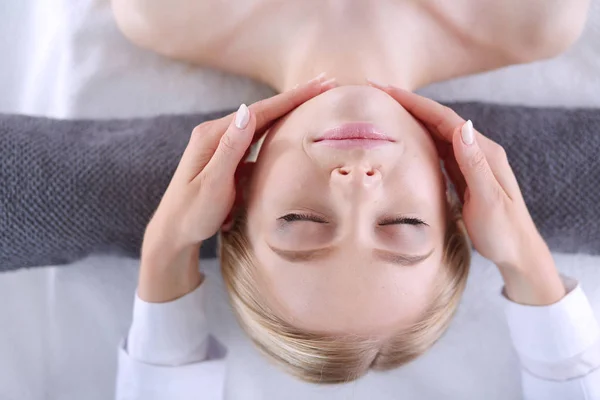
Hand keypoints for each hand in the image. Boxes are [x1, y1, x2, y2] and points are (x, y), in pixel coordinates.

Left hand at [139, 74, 336, 301]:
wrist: (173, 233)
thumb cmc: (192, 213)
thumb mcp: (212, 183)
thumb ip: (230, 148)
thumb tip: (247, 110)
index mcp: (213, 135)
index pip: (260, 111)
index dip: (292, 98)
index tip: (320, 84)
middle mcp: (216, 134)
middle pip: (262, 112)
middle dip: (295, 98)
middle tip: (326, 83)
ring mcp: (221, 146)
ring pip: (261, 124)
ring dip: (287, 111)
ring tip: (313, 100)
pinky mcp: (226, 159)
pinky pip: (256, 140)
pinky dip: (276, 131)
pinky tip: (290, 128)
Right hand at [369, 82, 564, 304]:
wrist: (518, 252)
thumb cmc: (504, 231)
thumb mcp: (489, 200)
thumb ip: (475, 164)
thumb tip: (463, 126)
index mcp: (484, 152)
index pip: (445, 120)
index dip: (417, 103)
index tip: (389, 90)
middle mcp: (476, 151)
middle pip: (439, 121)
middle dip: (409, 104)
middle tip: (379, 92)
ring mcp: (469, 162)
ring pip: (436, 133)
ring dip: (412, 119)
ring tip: (386, 109)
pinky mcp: (463, 175)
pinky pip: (437, 150)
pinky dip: (419, 139)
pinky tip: (405, 137)